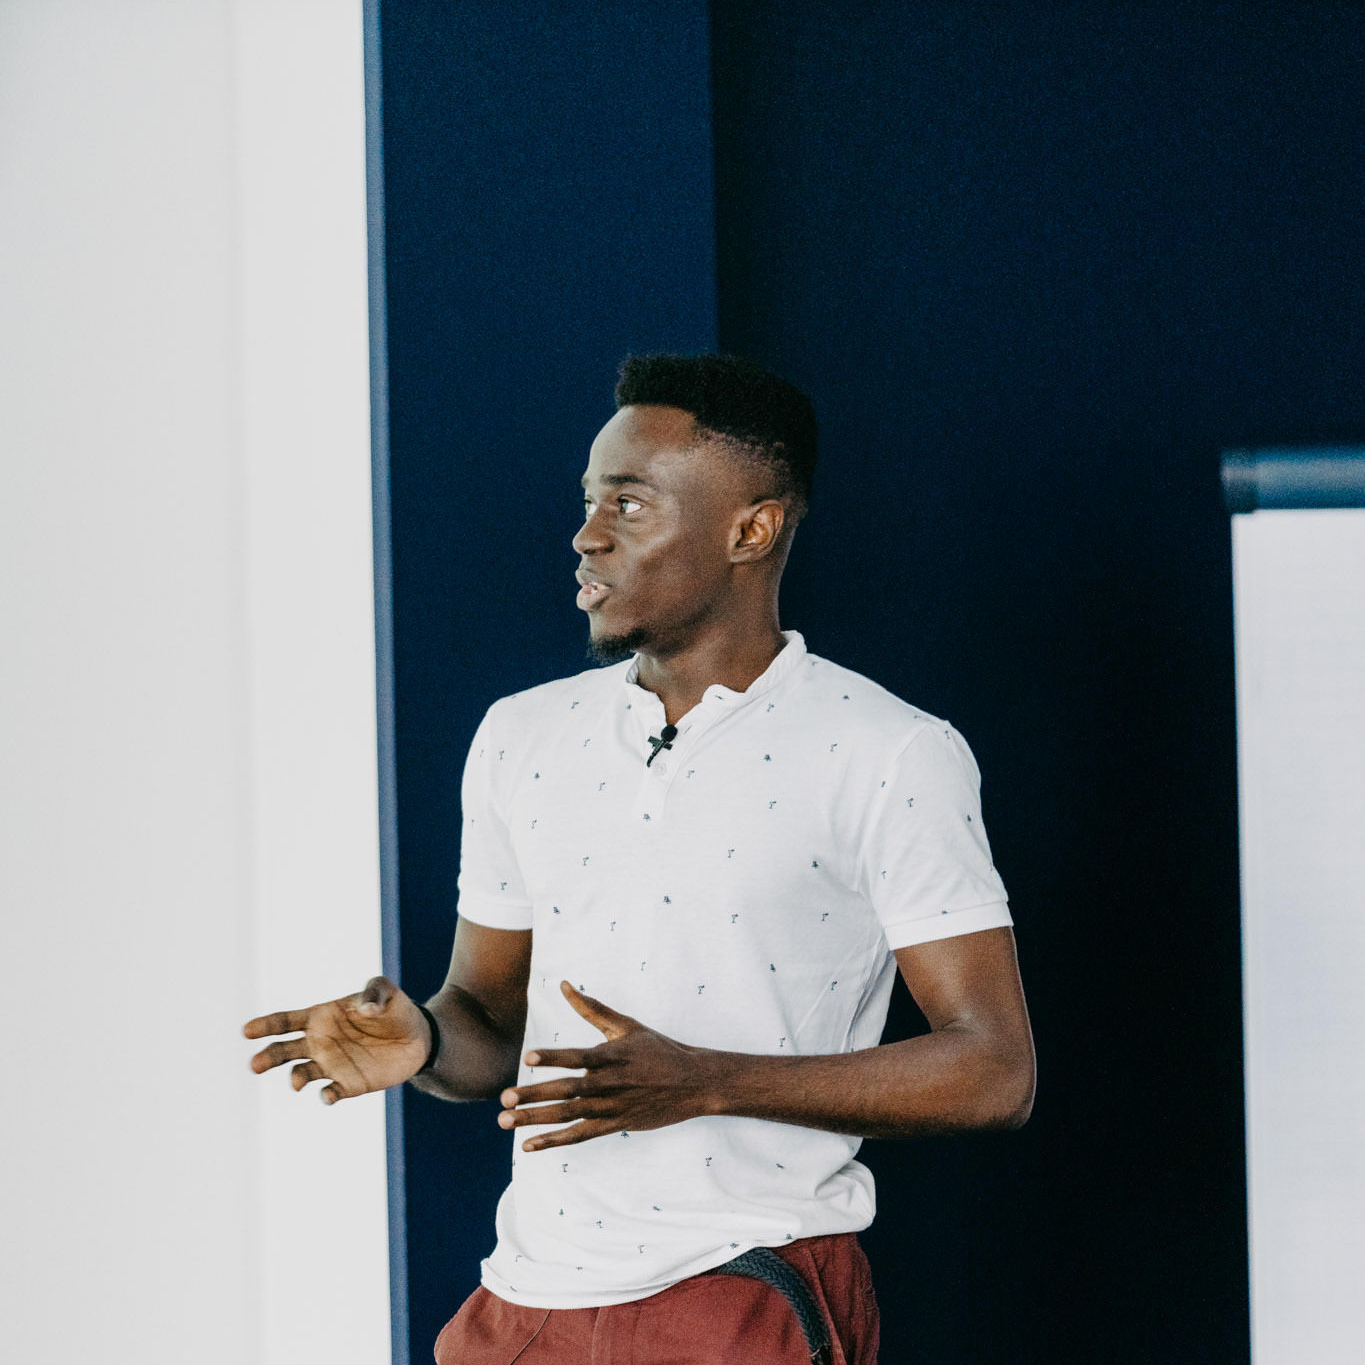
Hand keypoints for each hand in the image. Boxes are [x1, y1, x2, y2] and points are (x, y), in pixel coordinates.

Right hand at [244, 975, 430, 1104]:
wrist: (417, 1038)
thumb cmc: (394, 1009)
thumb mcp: (386, 990)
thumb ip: (374, 991)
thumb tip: (365, 1008)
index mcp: (320, 1017)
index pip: (286, 1021)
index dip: (265, 1025)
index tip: (247, 1031)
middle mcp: (319, 1043)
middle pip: (283, 1051)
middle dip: (267, 1057)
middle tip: (255, 1064)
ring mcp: (331, 1065)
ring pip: (301, 1074)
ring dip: (295, 1079)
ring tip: (296, 1081)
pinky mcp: (348, 1084)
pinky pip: (330, 1092)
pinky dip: (327, 1095)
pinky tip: (330, 1094)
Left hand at [497, 981, 724, 1150]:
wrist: (692, 1083)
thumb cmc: (657, 1049)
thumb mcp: (627, 1025)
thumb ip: (592, 1008)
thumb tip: (564, 984)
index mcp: (612, 1056)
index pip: (579, 1057)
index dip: (554, 1056)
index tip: (528, 1057)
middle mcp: (610, 1084)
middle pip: (568, 1091)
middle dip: (535, 1095)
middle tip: (504, 1098)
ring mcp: (612, 1108)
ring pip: (569, 1116)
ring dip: (536, 1120)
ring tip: (505, 1121)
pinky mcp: (614, 1125)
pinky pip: (580, 1136)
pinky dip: (554, 1141)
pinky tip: (529, 1145)